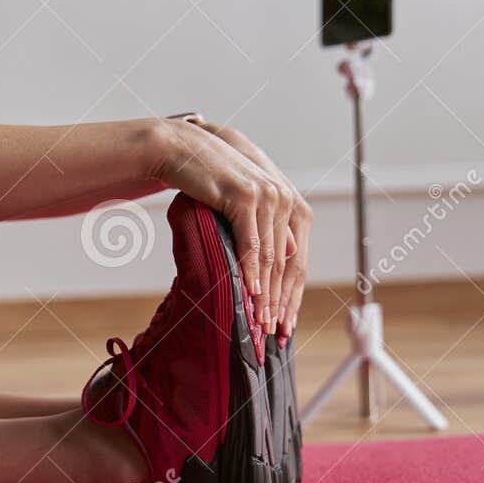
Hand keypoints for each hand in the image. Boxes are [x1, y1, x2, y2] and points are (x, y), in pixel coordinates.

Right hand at [150, 116, 311, 334]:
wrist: (185, 150)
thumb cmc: (211, 184)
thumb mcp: (242, 210)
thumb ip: (263, 233)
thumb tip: (279, 264)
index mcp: (291, 206)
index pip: (297, 260)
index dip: (292, 296)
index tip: (285, 324)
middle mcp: (286, 200)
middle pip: (288, 263)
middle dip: (280, 302)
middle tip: (274, 332)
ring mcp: (269, 197)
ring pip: (271, 257)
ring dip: (266, 293)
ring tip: (261, 320)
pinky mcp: (246, 196)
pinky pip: (250, 242)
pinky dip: (250, 269)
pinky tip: (248, 290)